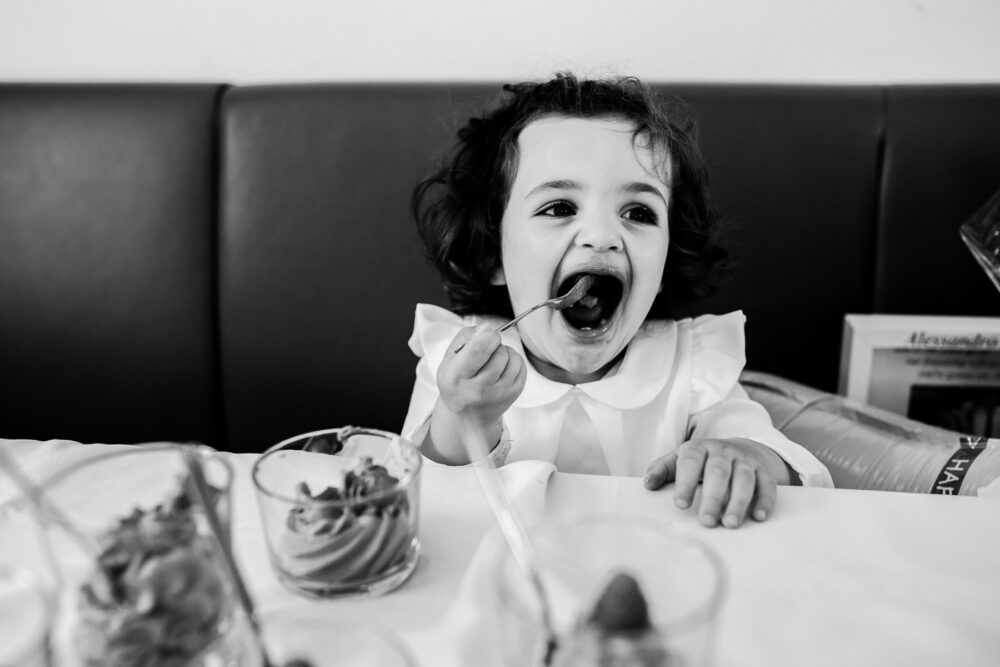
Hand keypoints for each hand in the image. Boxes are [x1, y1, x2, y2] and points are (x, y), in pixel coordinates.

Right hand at [435, 324, 525, 441]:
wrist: (468, 417)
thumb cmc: (457, 382)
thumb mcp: (449, 360)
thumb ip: (465, 338)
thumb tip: (487, 328)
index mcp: (456, 378)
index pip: (479, 349)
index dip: (487, 335)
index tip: (486, 334)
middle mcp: (478, 390)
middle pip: (498, 353)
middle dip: (495, 343)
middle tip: (487, 348)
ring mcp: (498, 394)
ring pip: (512, 358)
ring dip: (504, 351)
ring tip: (493, 359)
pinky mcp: (513, 394)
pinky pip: (521, 365)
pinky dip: (513, 360)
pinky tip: (502, 366)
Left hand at [643, 438, 790, 528]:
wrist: (743, 448)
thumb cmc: (704, 461)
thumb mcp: (681, 459)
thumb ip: (663, 469)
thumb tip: (647, 484)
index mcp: (699, 448)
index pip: (690, 462)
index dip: (685, 482)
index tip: (680, 504)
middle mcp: (723, 452)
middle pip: (718, 472)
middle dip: (713, 497)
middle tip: (707, 521)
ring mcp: (745, 461)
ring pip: (743, 479)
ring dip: (738, 502)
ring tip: (731, 524)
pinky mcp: (764, 471)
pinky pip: (767, 484)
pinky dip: (765, 500)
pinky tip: (759, 517)